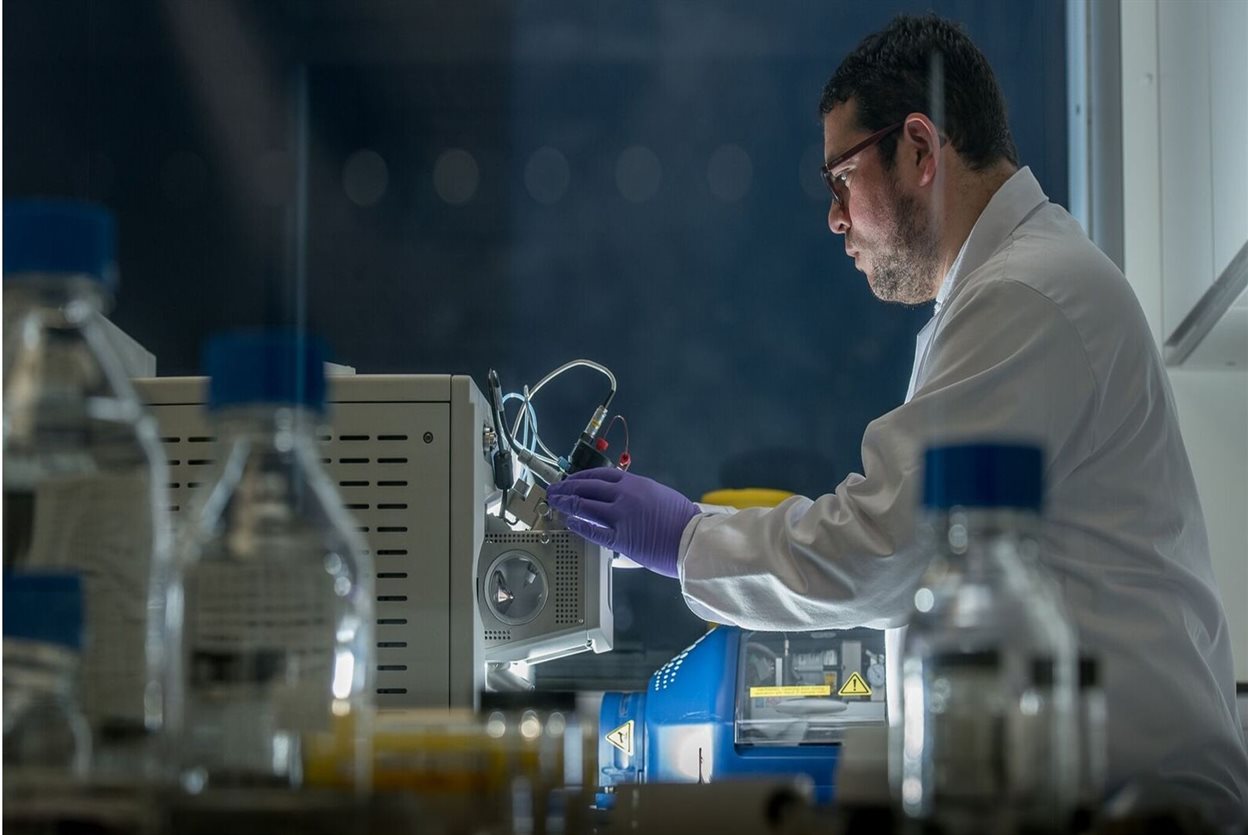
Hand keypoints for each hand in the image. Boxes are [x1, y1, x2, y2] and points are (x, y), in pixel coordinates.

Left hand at [544, 468, 697, 577]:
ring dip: (567, 503)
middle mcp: (624, 496)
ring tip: (556, 503)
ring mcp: (620, 517)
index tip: (572, 479)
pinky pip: (593, 530)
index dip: (582, 476)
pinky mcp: (620, 538)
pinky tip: (570, 523)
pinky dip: (579, 526)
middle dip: (567, 487)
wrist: (693, 539)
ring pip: (585, 506)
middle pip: (587, 487)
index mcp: (635, 483)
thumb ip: (638, 494)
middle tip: (555, 489)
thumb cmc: (683, 520)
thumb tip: (622, 499)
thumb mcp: (659, 495)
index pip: (601, 474)